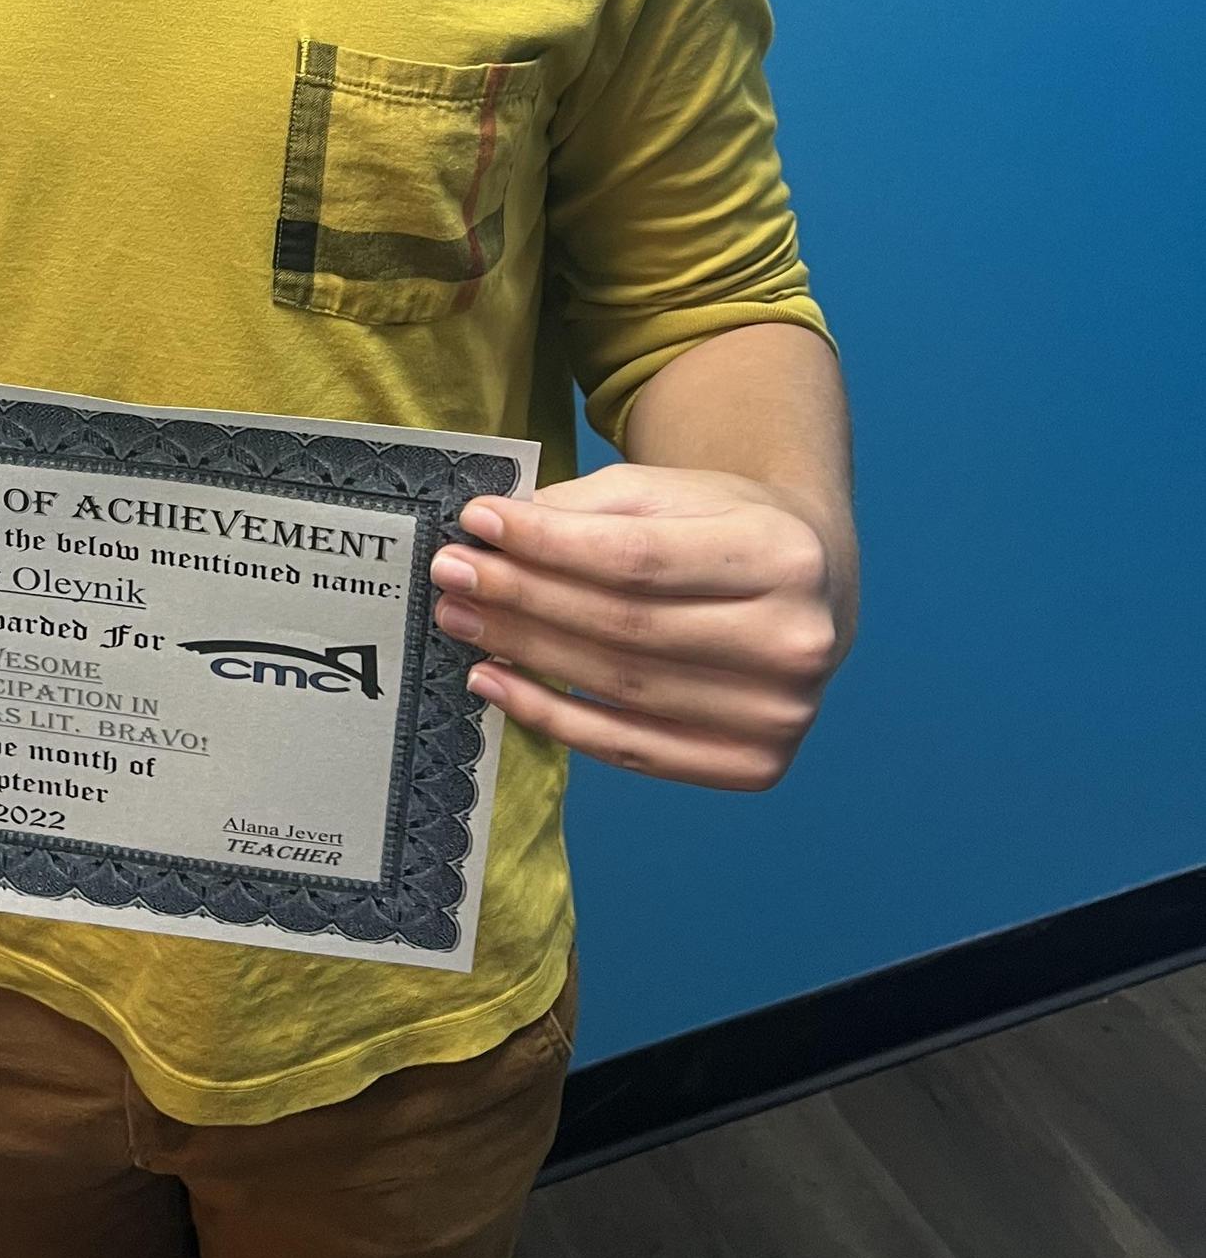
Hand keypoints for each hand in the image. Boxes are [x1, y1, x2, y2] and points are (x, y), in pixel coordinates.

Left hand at [430, 462, 843, 790]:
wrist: (807, 589)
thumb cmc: (723, 529)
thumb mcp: (665, 492)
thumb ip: (585, 509)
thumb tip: (490, 533)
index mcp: (782, 555)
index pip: (638, 557)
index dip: (548, 544)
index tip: (477, 523)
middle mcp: (795, 641)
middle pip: (624, 625)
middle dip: (522, 599)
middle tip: (451, 575)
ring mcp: (779, 714)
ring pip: (620, 687)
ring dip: (524, 655)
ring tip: (460, 620)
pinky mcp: (754, 765)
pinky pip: (630, 749)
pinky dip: (552, 719)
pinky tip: (496, 683)